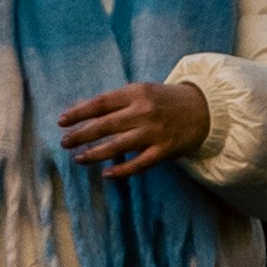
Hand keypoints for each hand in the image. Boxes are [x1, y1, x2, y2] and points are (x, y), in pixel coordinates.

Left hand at [58, 76, 213, 181]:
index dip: (79, 113)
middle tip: (64, 142)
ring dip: (95, 154)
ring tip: (78, 159)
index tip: (62, 121)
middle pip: (105, 125)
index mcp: (136, 93)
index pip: (100, 103)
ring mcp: (154, 132)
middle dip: (81, 134)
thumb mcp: (142, 92)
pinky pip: (139, 164)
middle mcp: (144, 112)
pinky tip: (106, 174)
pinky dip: (122, 170)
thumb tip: (82, 111)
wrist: (204, 109)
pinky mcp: (164, 150)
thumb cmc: (165, 101)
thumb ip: (116, 102)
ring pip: (118, 146)